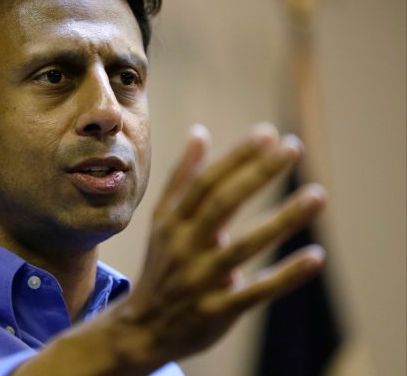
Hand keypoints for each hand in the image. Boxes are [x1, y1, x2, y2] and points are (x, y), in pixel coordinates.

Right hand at [107, 123, 325, 368]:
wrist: (142, 328)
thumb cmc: (161, 265)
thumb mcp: (163, 221)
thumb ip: (182, 179)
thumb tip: (200, 133)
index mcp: (173, 222)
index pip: (205, 183)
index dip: (236, 157)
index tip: (267, 133)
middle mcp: (185, 246)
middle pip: (222, 205)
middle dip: (258, 174)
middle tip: (293, 147)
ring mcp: (202, 279)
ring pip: (244, 246)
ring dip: (282, 220)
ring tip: (317, 194)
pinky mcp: (218, 310)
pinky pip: (255, 292)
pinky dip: (285, 275)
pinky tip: (315, 256)